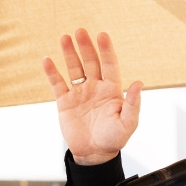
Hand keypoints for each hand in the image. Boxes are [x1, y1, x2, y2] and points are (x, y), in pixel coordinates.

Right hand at [43, 29, 141, 164]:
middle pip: (91, 62)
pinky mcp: (65, 101)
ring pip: (74, 68)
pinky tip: (47, 60)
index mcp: (111, 90)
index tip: (102, 35)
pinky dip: (52, 72)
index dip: (106, 50)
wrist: (94, 154)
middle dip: (86, 46)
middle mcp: (95, 88)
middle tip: (80, 31)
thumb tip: (138, 83)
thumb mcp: (127, 123)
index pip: (110, 65)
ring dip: (69, 53)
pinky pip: (58, 83)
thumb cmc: (114, 139)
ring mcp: (80, 93)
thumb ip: (133, 104)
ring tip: (65, 38)